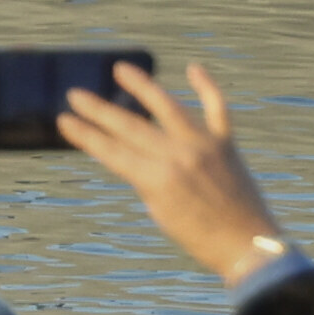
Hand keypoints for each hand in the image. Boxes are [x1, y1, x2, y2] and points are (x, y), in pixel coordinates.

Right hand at [55, 55, 289, 284]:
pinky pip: (217, 106)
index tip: (65, 120)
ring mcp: (204, 145)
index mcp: (157, 180)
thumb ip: (147, 179)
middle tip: (76, 94)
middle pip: (130, 126)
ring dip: (142, 85)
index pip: (111, 151)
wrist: (248, 246)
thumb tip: (136, 153)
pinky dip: (206, 86)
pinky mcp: (226, 142)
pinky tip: (193, 67)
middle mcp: (178, 156)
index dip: (85, 135)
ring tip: (121, 68)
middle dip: (99, 110)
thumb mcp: (161, 212)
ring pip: (167, 105)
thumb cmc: (200, 239)